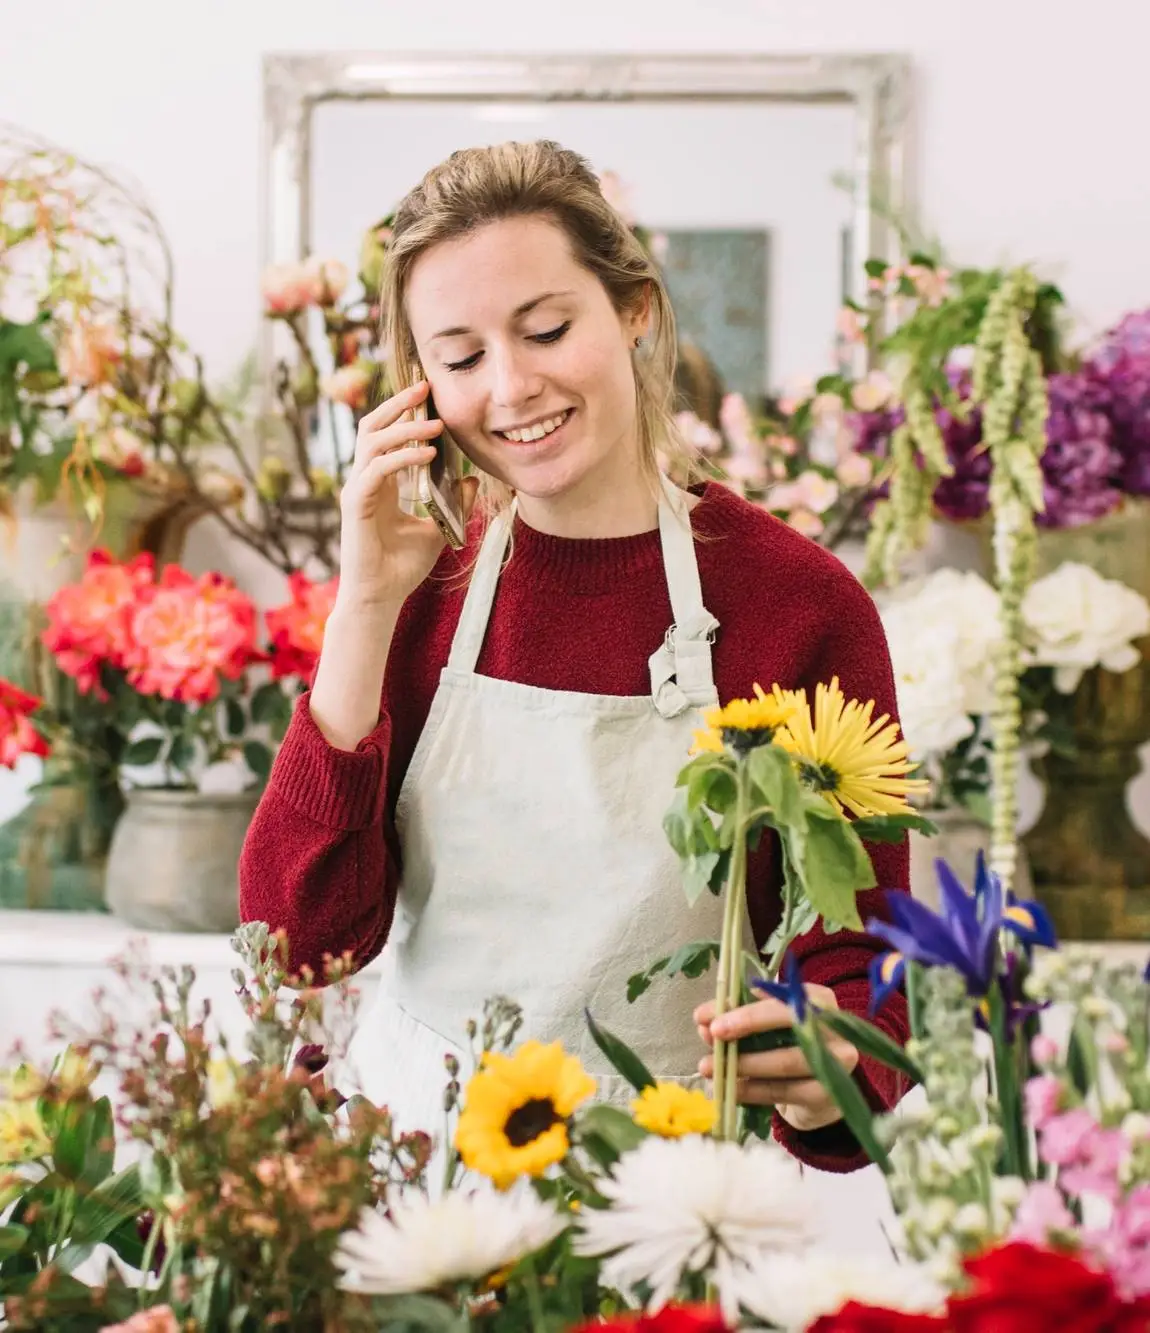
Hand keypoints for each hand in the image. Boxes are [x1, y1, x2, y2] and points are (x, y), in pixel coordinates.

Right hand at [338, 380, 478, 608]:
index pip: (386, 435)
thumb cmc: (402, 567)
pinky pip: (377, 470)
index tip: (428, 394)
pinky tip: (428, 454)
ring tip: (435, 423)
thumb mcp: (437, 528)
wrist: (381, 597)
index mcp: (380, 483)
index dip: (404, 412)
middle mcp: (365, 480)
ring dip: (404, 428)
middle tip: (425, 387)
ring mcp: (357, 490)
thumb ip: (452, 503)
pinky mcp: (356, 504)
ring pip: (372, 441)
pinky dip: (402, 458)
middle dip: (398, 404)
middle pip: (373, 426)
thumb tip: (471, 479)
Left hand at [694, 984, 857, 1131]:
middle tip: (712, 1034)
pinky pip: (783, 1091)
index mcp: (817, 998)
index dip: (744, 1006)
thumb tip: (704, 1021)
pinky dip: (751, 1090)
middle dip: (747, 1025)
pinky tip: (730, 1089)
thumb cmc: (787, 1048)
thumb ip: (736, 1018)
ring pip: (785, 1061)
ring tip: (708, 1066)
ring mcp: (838, 1061)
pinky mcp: (828, 1094)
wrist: (818, 1096)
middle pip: (790, 1021)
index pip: (780, 995)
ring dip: (742, 1064)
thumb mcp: (764, 1027)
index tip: (709, 1016)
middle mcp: (833, 1025)